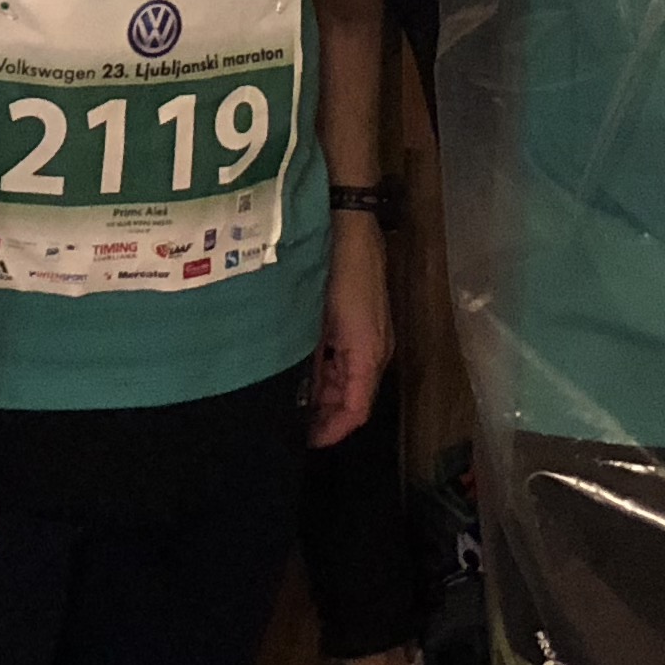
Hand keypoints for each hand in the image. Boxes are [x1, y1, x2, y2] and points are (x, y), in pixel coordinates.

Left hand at [308, 206, 391, 446]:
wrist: (351, 223)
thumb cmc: (338, 271)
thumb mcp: (321, 323)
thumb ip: (313, 363)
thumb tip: (300, 398)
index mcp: (368, 355)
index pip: (356, 412)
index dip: (332, 432)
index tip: (305, 441)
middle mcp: (375, 350)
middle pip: (352, 398)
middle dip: (324, 413)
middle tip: (290, 419)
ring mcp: (371, 334)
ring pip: (348, 378)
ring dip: (323, 390)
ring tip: (290, 394)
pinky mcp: (363, 319)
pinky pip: (346, 357)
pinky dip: (326, 368)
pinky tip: (301, 362)